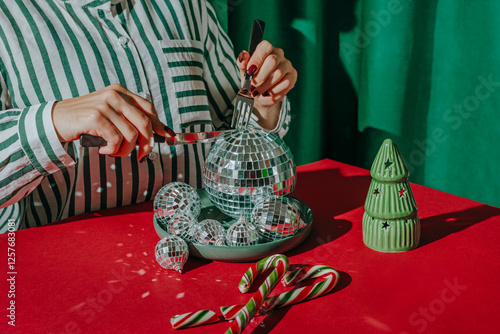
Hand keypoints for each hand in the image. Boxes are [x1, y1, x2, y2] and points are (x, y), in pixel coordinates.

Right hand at [52, 84, 171, 160]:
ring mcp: (105, 105)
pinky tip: (102, 149)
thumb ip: (131, 119)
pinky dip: (112, 150)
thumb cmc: (86, 122)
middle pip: (144, 123)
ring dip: (125, 151)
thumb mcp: (111, 115)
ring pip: (131, 135)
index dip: (160, 126)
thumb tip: (160, 133)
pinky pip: (115, 140)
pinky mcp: (96, 117)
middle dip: (147, 144)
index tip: (169, 138)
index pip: (149, 109)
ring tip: (114, 152)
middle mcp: (115, 95)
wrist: (56, 120)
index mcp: (121, 92)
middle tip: (142, 156)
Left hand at [237, 41, 296, 129]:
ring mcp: (287, 65)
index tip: (250, 72)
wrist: (259, 96)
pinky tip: (268, 93)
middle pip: (272, 60)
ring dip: (265, 86)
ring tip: (257, 92)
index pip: (265, 47)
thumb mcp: (244, 73)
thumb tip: (243, 55)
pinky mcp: (292, 76)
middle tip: (253, 86)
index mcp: (266, 49)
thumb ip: (242, 64)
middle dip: (260, 76)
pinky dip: (274, 91)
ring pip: (278, 74)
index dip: (257, 59)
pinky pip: (285, 83)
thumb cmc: (252, 81)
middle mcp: (278, 54)